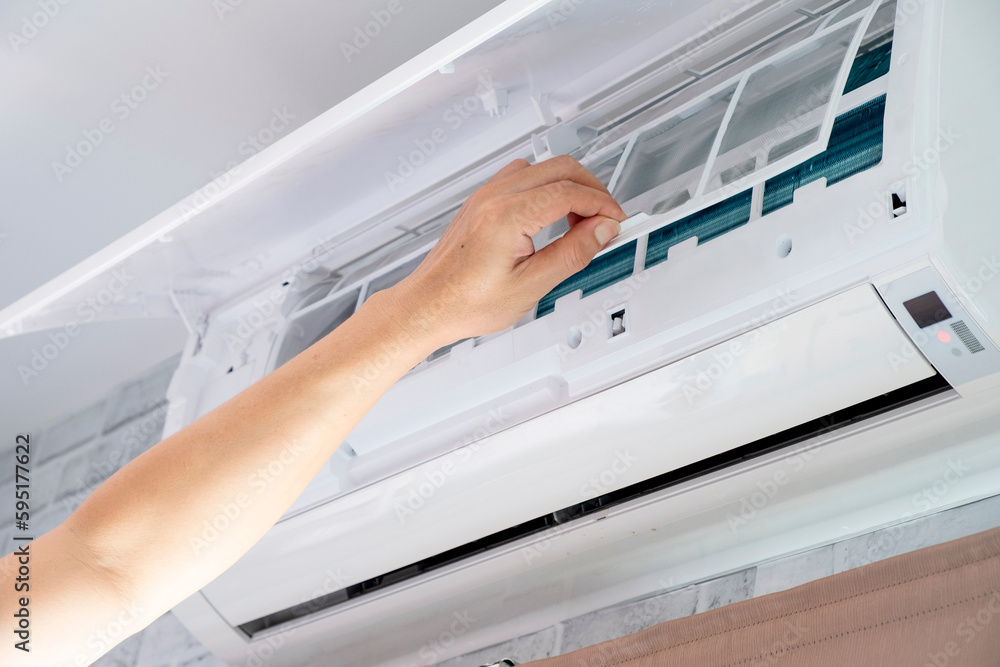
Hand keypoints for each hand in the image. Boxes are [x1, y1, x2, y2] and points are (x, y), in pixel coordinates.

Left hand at [384, 155, 626, 347]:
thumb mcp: (531, 286)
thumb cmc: (465, 302)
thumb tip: (601, 230)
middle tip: (605, 220)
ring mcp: (485, 195)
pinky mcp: (481, 201)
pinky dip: (547, 188)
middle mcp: (494, 197)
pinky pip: (523, 177)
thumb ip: (572, 254)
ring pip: (542, 168)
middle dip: (591, 189)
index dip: (602, 205)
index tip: (615, 222)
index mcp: (507, 215)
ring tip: (580, 221)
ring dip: (569, 186)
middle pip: (560, 168)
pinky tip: (551, 216)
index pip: (570, 191)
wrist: (428, 305)